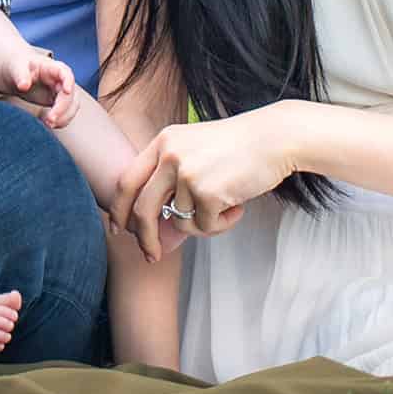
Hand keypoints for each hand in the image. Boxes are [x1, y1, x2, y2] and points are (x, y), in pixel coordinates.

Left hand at [5, 50, 75, 127]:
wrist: (17, 74)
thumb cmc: (18, 67)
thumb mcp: (16, 67)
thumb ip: (21, 75)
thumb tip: (23, 86)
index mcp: (52, 68)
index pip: (66, 73)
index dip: (69, 82)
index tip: (67, 91)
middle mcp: (60, 80)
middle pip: (71, 94)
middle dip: (63, 108)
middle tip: (50, 119)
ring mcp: (61, 92)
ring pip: (72, 106)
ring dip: (64, 117)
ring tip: (48, 124)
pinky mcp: (58, 103)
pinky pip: (66, 113)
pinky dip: (61, 121)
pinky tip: (49, 124)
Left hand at [109, 107, 290, 260]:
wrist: (274, 138)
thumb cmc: (238, 147)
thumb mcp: (194, 148)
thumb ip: (171, 175)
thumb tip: (154, 222)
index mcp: (163, 142)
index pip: (127, 180)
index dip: (119, 208)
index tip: (118, 228)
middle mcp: (169, 156)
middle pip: (143, 209)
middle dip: (145, 238)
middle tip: (151, 255)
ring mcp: (187, 174)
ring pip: (181, 222)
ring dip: (204, 223)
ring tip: (227, 204)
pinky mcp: (208, 192)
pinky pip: (206, 226)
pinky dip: (223, 223)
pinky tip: (237, 205)